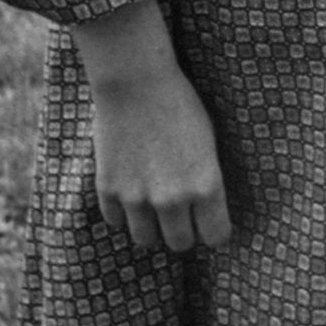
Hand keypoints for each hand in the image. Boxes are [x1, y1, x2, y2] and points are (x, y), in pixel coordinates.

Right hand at [90, 62, 230, 252]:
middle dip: (182, 230)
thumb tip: (207, 214)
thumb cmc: (180, 105)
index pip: (216, 236)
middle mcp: (172, 199)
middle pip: (180, 244)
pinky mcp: (109, 191)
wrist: (137, 81)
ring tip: (154, 201)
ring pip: (146, 239)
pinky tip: (130, 187)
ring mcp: (137, 198)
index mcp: (205, 185)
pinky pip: (117, 222)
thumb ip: (206, 181)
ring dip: (151, 225)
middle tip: (181, 212)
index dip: (214, 230)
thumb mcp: (208, 142)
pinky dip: (123, 211)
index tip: (210, 221)